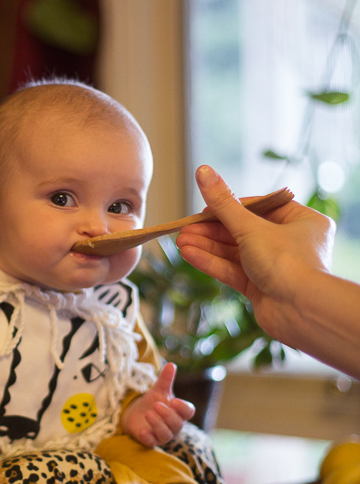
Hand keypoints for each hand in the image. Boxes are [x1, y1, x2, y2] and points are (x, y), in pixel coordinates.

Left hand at [121, 362, 194, 446]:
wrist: (136, 415)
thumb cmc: (153, 402)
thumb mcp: (158, 390)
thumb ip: (165, 379)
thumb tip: (171, 364)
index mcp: (179, 412)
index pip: (188, 412)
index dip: (182, 407)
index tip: (173, 400)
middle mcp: (174, 426)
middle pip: (177, 423)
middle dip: (167, 414)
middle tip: (156, 404)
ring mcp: (162, 435)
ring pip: (165, 434)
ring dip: (157, 424)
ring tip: (148, 413)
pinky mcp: (150, 441)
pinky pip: (151, 443)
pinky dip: (147, 438)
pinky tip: (141, 431)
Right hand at [175, 165, 334, 341]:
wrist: (302, 313)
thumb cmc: (289, 263)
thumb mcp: (251, 228)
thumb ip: (223, 203)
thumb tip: (203, 171)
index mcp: (302, 221)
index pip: (260, 207)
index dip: (230, 207)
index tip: (205, 208)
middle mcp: (292, 243)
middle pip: (244, 231)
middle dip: (212, 230)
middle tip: (185, 227)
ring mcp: (276, 267)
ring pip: (236, 252)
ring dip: (208, 247)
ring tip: (181, 241)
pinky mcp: (263, 288)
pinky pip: (235, 271)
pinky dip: (213, 263)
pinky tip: (190, 255)